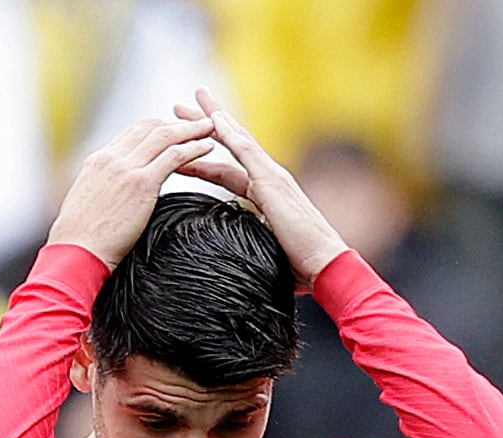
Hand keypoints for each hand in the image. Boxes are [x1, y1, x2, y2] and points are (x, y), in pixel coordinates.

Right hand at [43, 105, 250, 267]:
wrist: (75, 253)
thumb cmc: (80, 241)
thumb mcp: (87, 205)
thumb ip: (103, 192)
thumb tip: (112, 199)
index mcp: (98, 161)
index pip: (133, 134)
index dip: (157, 129)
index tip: (174, 131)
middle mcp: (112, 158)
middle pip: (151, 128)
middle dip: (178, 124)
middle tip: (198, 123)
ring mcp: (127, 168)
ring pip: (165, 136)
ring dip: (191, 130)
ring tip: (211, 128)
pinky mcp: (142, 183)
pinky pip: (174, 156)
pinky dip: (194, 147)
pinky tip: (208, 147)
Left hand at [172, 92, 345, 280]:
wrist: (324, 266)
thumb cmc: (298, 266)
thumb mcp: (260, 250)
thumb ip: (244, 243)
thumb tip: (224, 258)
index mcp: (264, 194)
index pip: (227, 169)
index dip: (204, 158)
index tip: (182, 148)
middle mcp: (268, 178)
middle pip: (230, 144)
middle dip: (203, 125)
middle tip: (178, 107)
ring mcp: (272, 176)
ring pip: (235, 139)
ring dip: (209, 120)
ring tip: (182, 105)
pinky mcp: (273, 180)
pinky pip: (246, 150)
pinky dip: (229, 132)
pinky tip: (212, 118)